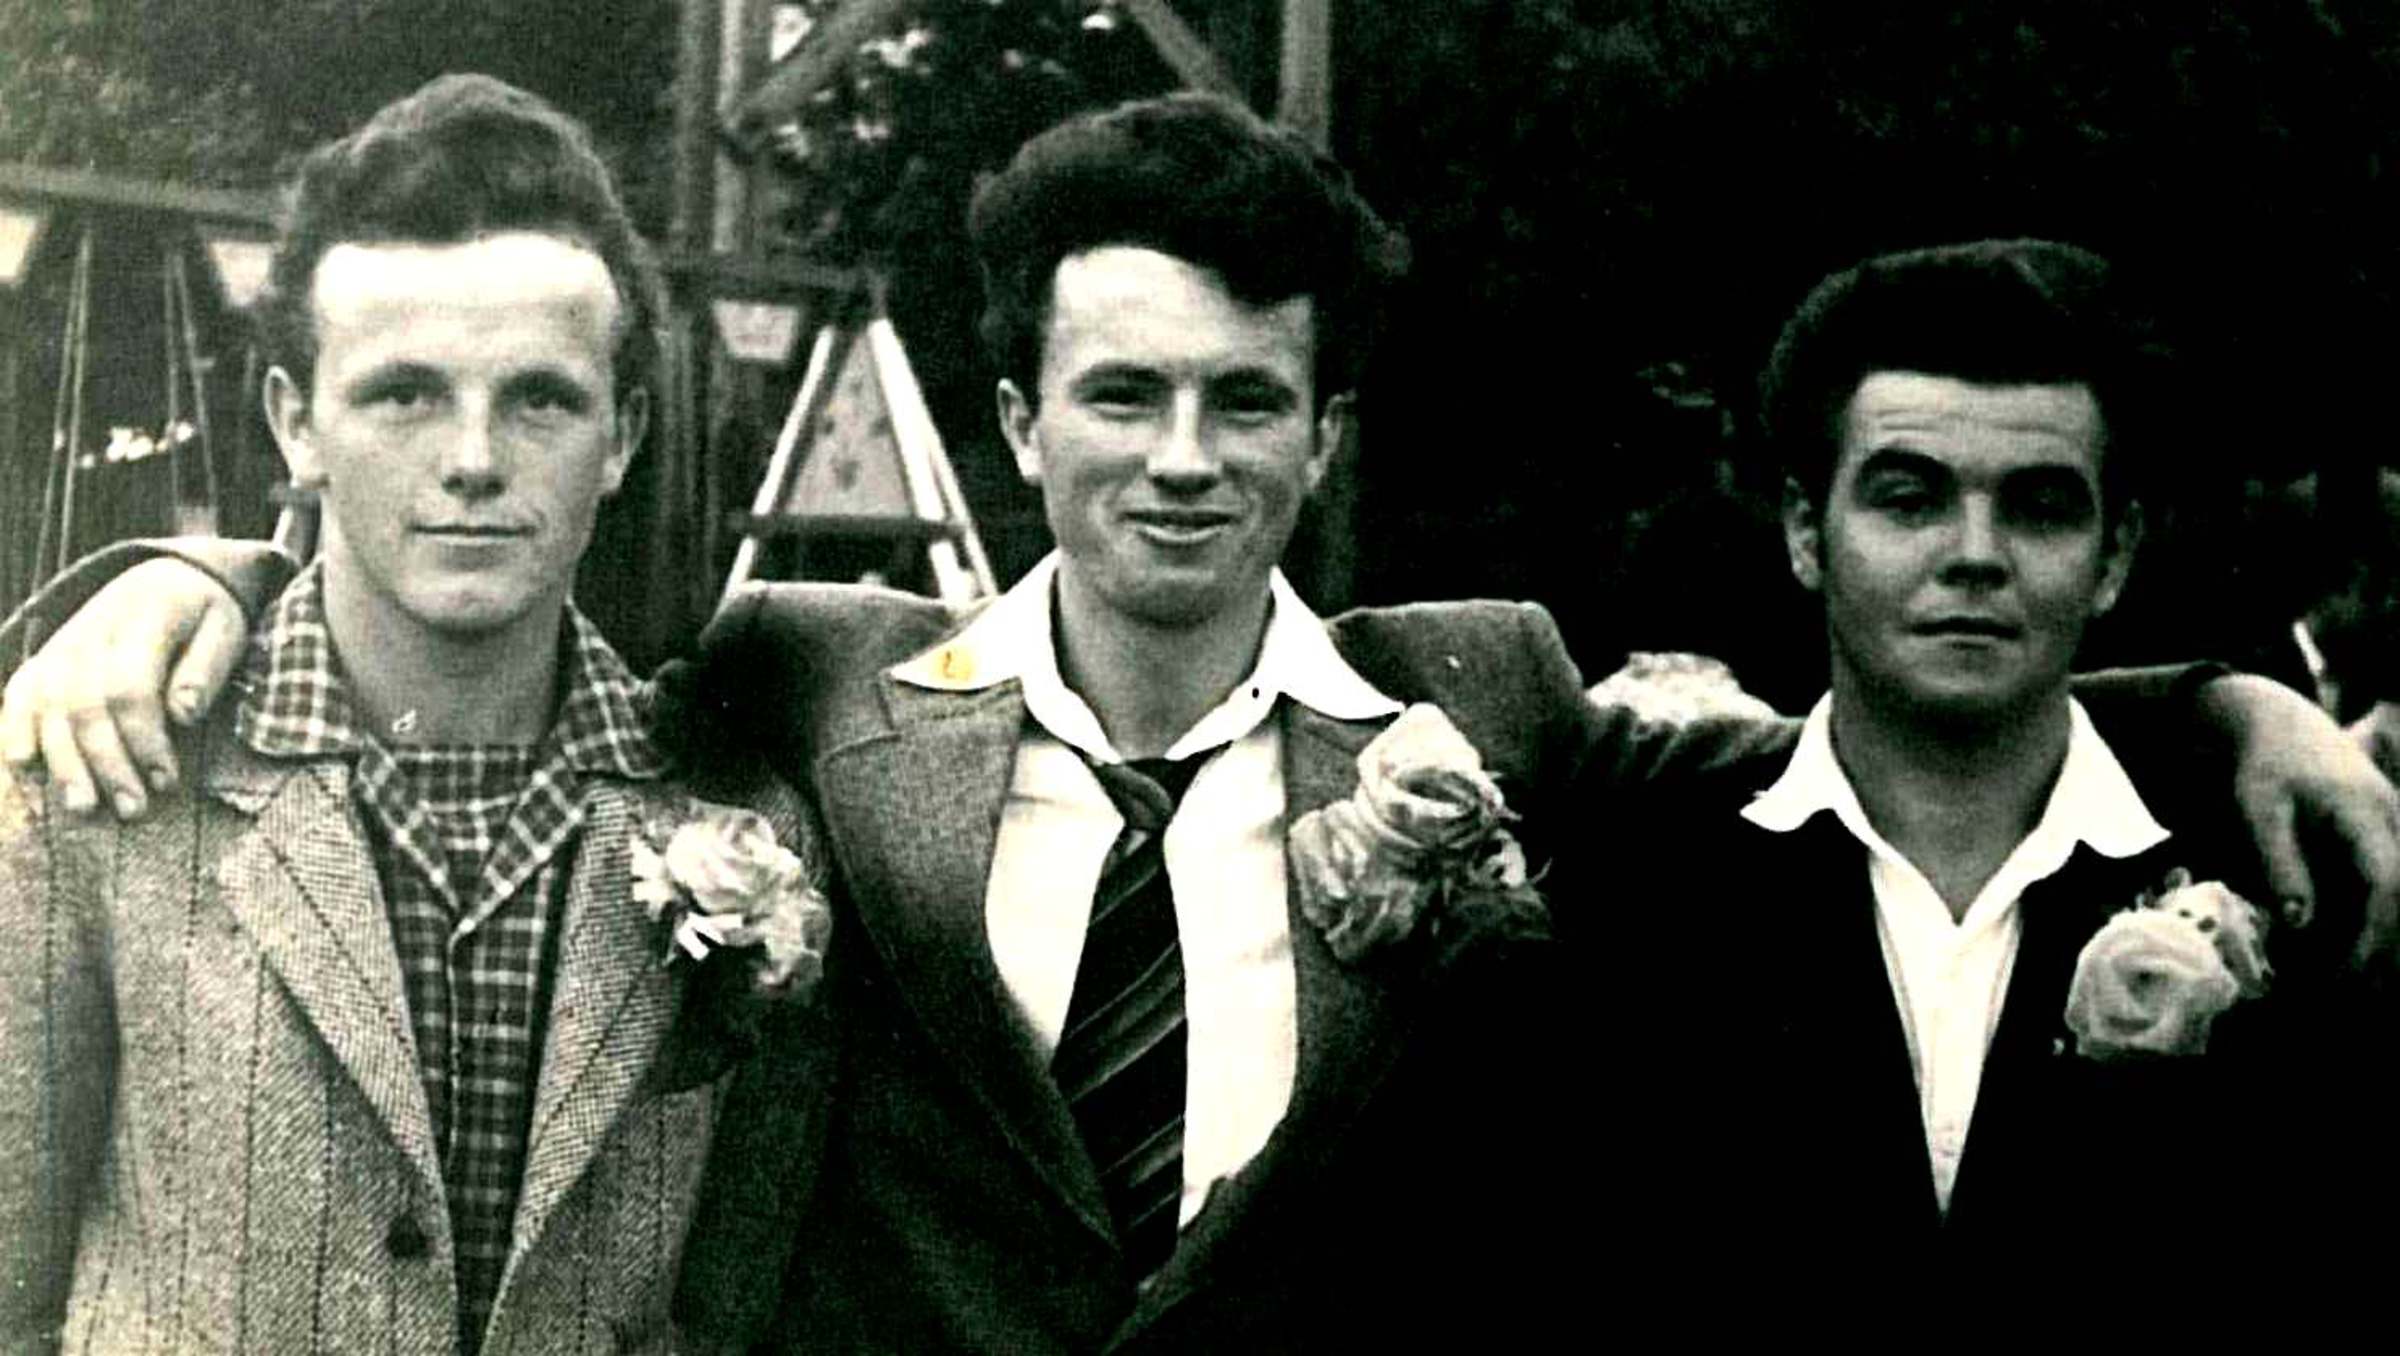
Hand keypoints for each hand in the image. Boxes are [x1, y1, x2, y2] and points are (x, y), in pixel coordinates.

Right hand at [0, 558, 247, 819]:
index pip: (130, 688)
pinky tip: (24, 768)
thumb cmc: (205, 613)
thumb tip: (184, 715)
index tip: (166, 782)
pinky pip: (20, 694)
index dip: (144, 739)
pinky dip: (15, 730)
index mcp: (143, 617)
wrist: (168, 573)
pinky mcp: (45, 658)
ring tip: (84, 808)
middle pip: (85, 706)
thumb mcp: (225, 630)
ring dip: (63, 761)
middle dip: (107, 764)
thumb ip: (205, 671)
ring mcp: (62, 644)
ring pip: (49, 707)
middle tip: (132, 810)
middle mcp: (92, 631)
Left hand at [2204, 674, 2399, 967]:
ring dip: (2379, 940)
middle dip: (2384, 949)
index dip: (2376, 931)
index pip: (2386, 881)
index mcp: (2365, 814)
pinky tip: (2341, 956)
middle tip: (2349, 994)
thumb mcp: (2260, 810)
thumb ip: (2280, 862)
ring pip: (2398, 897)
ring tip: (2346, 986)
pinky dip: (2369, 923)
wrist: (2284, 727)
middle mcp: (2394, 824)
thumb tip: (2300, 923)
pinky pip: (2385, 891)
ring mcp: (2395, 832)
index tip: (2352, 971)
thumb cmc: (2266, 767)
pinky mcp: (2385, 845)